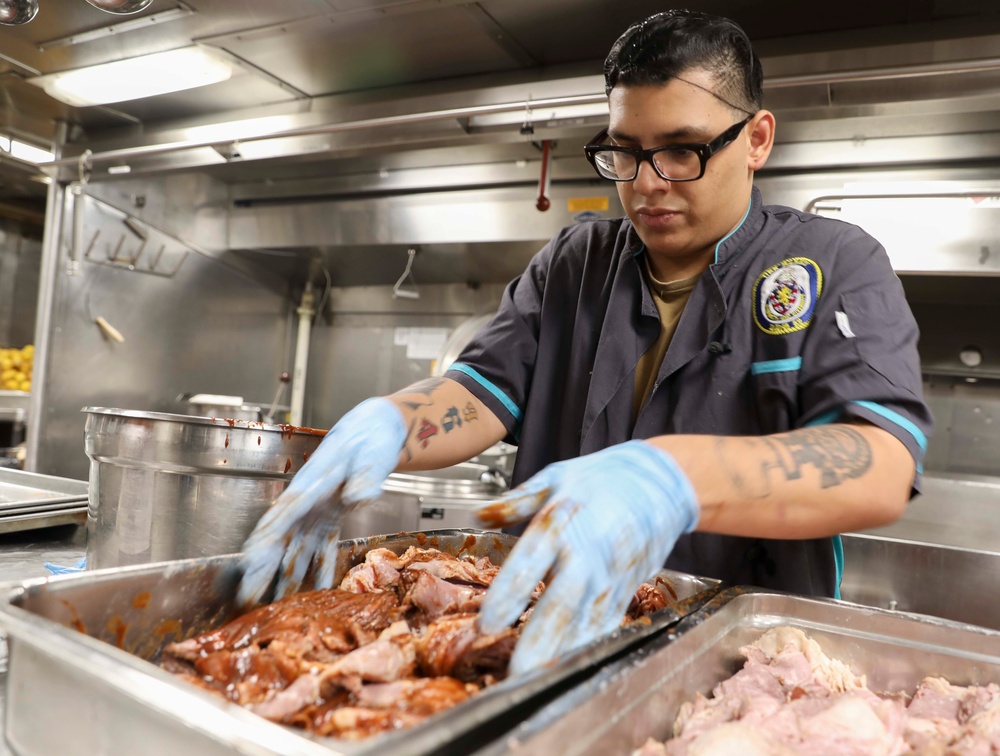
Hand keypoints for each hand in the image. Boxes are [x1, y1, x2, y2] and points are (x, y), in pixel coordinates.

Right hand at [236, 397, 406, 606]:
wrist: (377, 429)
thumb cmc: (371, 438)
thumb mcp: (371, 454)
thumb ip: (364, 476)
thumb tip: (358, 496)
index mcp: (313, 484)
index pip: (283, 515)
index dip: (265, 540)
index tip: (248, 561)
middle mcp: (309, 501)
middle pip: (280, 538)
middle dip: (261, 568)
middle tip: (245, 597)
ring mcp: (318, 512)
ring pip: (295, 549)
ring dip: (282, 577)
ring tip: (268, 606)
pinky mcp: (331, 519)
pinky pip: (320, 549)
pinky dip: (315, 571)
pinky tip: (311, 595)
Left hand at [476, 440, 698, 675]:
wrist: (658, 483)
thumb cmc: (602, 480)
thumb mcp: (555, 477)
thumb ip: (515, 500)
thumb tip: (477, 512)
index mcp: (561, 523)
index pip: (530, 563)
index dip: (509, 596)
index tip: (487, 624)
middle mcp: (586, 554)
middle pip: (560, 605)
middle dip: (538, 641)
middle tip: (515, 673)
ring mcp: (609, 576)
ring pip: (584, 623)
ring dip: (561, 654)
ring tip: (536, 680)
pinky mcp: (625, 590)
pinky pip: (605, 624)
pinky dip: (589, 647)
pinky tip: (570, 669)